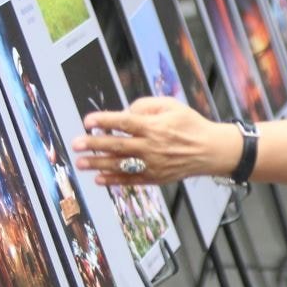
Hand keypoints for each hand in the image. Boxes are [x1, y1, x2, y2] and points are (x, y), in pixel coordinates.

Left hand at [71, 97, 223, 184]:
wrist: (210, 150)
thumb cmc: (190, 124)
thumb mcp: (171, 105)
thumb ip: (146, 105)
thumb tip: (125, 112)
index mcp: (154, 127)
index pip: (124, 123)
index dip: (104, 121)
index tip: (88, 121)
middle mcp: (151, 147)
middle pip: (117, 145)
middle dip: (94, 144)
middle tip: (75, 144)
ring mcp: (152, 164)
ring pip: (120, 165)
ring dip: (98, 164)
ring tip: (80, 162)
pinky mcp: (155, 178)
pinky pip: (130, 180)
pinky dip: (113, 180)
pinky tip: (98, 179)